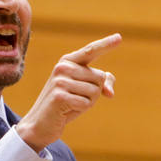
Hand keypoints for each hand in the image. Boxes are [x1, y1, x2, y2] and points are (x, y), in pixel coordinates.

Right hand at [15, 33, 120, 151]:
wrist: (41, 123)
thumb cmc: (65, 104)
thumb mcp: (84, 91)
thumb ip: (101, 85)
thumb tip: (109, 93)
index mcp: (68, 61)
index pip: (91, 50)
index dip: (106, 44)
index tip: (119, 37)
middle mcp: (63, 67)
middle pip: (100, 77)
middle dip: (94, 92)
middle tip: (75, 98)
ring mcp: (60, 81)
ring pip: (95, 91)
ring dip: (88, 102)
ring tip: (71, 104)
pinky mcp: (59, 96)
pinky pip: (86, 103)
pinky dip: (81, 109)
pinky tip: (67, 110)